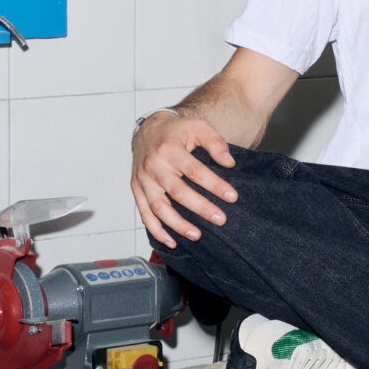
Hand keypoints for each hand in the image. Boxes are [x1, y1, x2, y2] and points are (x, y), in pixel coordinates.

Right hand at [130, 112, 238, 248]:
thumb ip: (216, 143)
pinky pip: (144, 214)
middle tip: (220, 220)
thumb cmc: (176, 131)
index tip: (232, 197)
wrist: (147, 130)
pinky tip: (171, 241)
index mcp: (170, 150)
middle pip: (178, 192)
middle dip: (201, 208)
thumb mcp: (198, 127)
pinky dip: (156, 230)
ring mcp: (143, 180)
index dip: (214, 185)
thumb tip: (230, 163)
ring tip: (197, 235)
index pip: (195, 171)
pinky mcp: (136, 190)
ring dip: (177, 224)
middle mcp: (154, 166)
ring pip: (159, 207)